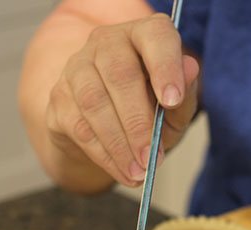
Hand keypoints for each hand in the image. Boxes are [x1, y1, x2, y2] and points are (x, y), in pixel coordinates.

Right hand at [46, 14, 200, 187]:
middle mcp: (107, 42)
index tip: (172, 101)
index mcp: (143, 35)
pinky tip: (123, 172)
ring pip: (94, 102)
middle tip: (152, 158)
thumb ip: (185, 94)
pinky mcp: (60, 97)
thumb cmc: (149, 110)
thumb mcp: (175, 109)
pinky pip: (79, 126)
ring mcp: (77, 67)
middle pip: (119, 75)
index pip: (154, 37)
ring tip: (139, 172)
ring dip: (119, 144)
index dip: (165, 67)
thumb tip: (191, 69)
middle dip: (138, 123)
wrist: (108, 129)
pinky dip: (104, 155)